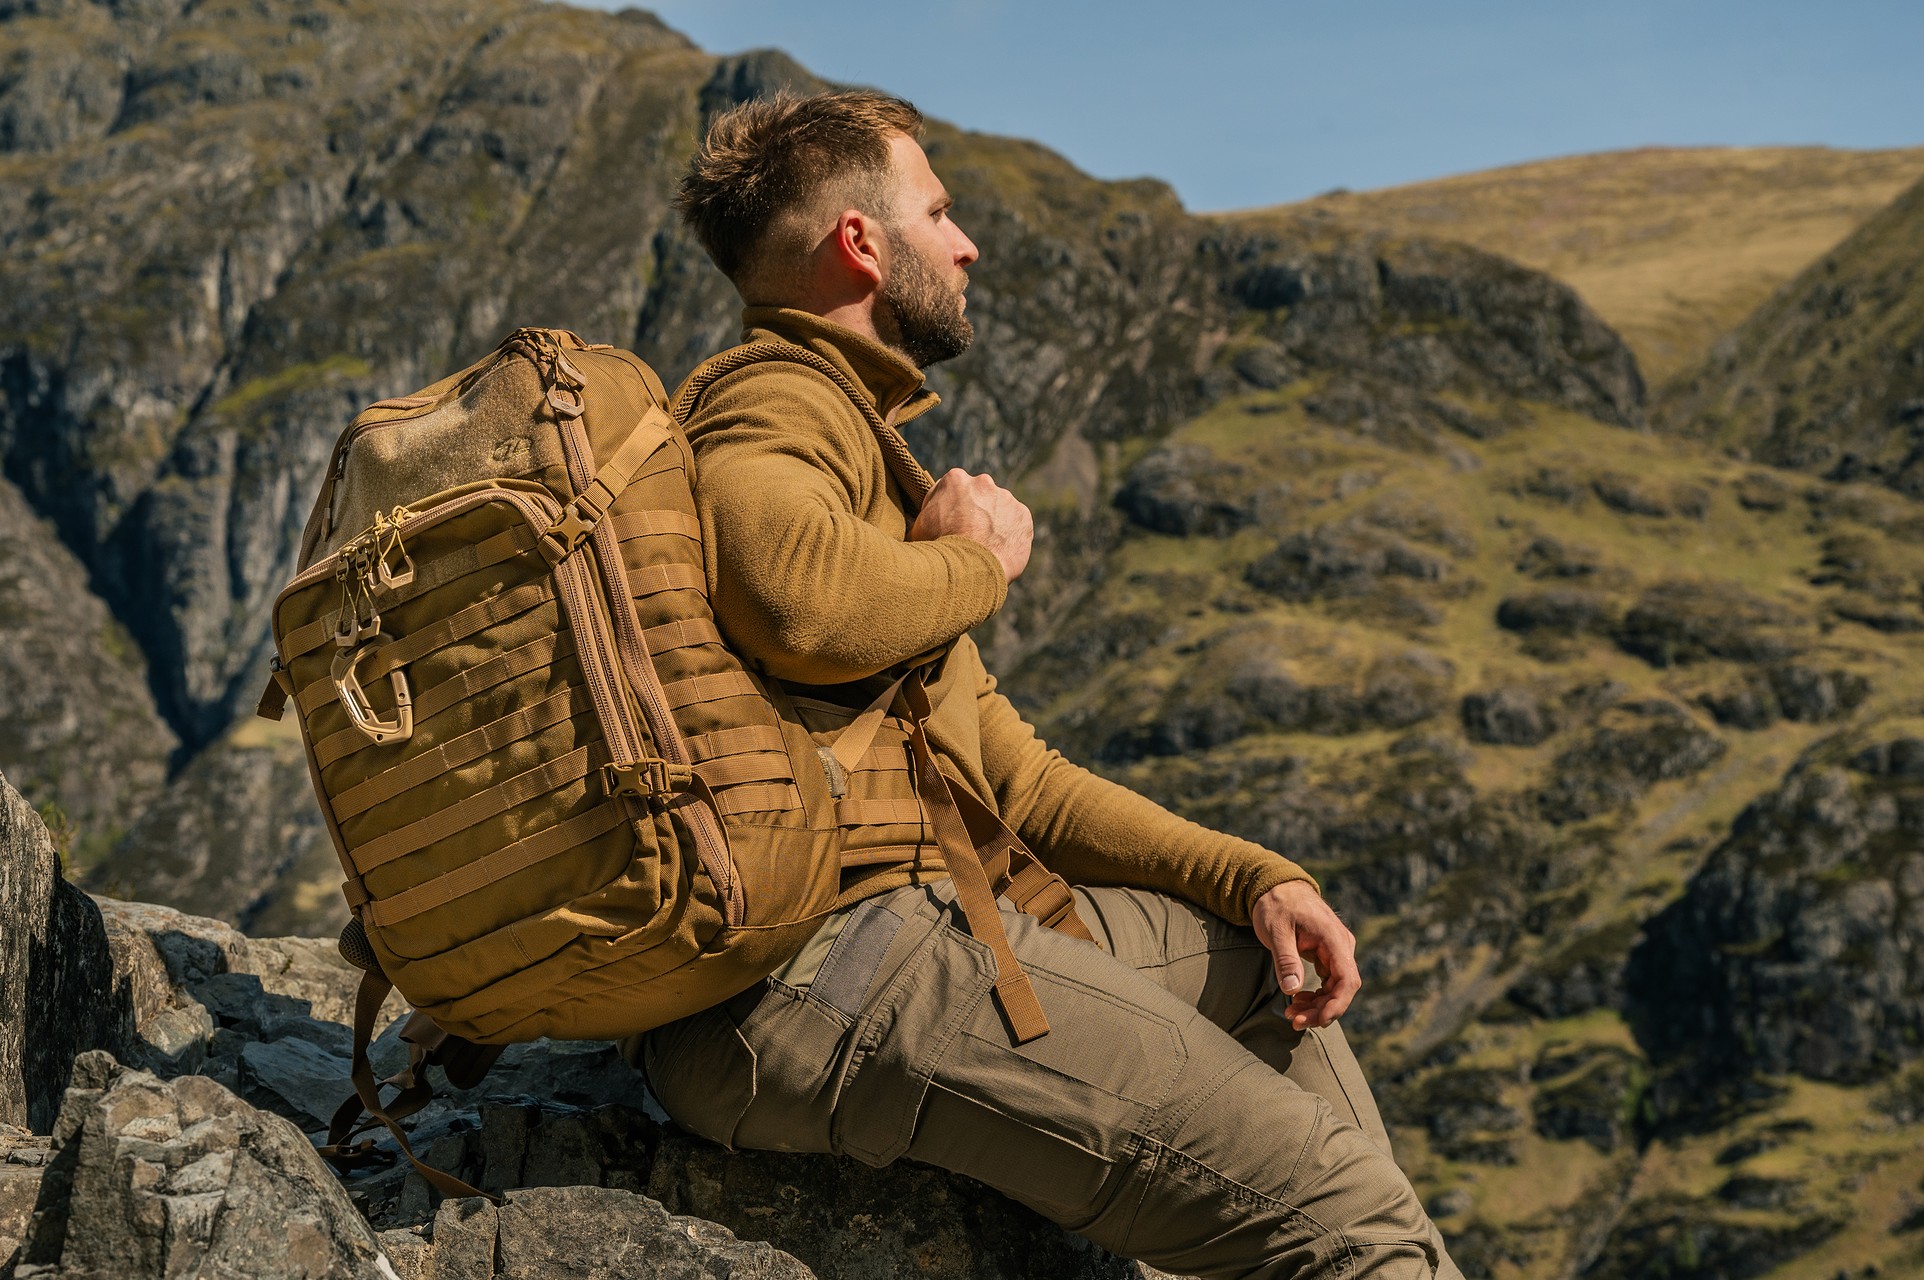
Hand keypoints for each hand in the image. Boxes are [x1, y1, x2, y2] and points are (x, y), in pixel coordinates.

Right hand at [908, 468, 1032, 582]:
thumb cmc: (938, 549)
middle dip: (975, 512)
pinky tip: (998, 551)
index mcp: (955, 479)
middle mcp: (983, 482)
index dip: (951, 508)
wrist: (968, 570)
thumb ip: (930, 512)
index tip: (950, 524)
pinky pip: (1017, 525)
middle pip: (979, 496)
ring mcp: (1006, 498)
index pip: (954, 489)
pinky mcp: (1024, 516)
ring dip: (994, 523)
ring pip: (1000, 509)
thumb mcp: (919, 526)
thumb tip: (932, 514)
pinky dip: (1010, 536)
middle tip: (969, 536)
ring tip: (984, 548)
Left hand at [1250, 879, 1359, 1030]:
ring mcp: (1336, 950)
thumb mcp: (1276, 931)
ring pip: (1336, 988)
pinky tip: (1298, 1000)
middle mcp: (1341, 946)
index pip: (1347, 979)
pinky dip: (1316, 995)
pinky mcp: (1328, 954)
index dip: (1336, 1004)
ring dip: (1318, 1005)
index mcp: (1334, 939)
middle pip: (1343, 988)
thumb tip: (1293, 989)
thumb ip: (1286, 959)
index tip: (1318, 1019)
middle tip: (1295, 1021)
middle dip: (1322, 1010)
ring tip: (1293, 1013)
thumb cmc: (1276, 905)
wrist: (1277, 886)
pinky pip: (1329, 981)